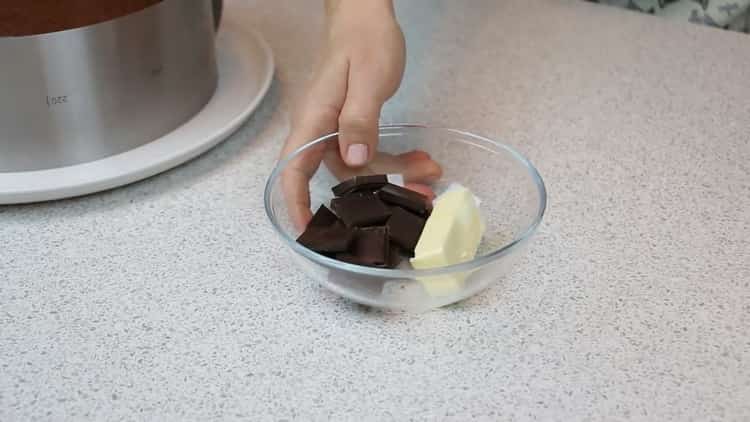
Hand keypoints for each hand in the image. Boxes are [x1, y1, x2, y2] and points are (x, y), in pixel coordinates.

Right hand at [280, 0, 441, 229]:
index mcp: (314, 120)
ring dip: (394, 173)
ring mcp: (336, 129)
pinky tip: (420, 160)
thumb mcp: (367, 79)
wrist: (365, 17)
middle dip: (373, 194)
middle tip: (416, 199)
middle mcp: (320, 129)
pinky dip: (395, 159)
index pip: (293, 171)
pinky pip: (370, 153)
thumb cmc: (363, 40)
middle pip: (338, 176)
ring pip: (360, 167)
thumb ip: (360, 121)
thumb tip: (354, 161)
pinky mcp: (353, 126)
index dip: (297, 206)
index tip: (312, 233)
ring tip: (430, 174)